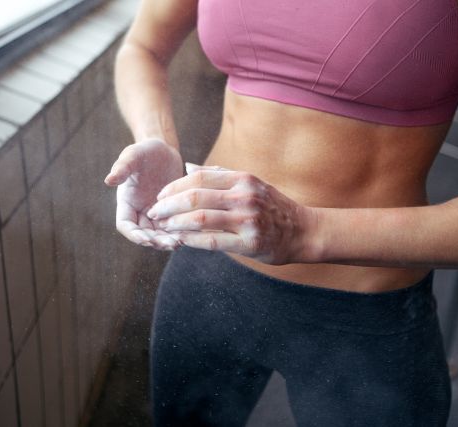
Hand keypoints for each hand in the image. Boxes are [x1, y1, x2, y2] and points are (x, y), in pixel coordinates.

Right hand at [104, 139, 182, 249]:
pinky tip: (191, 234)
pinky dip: (179, 232)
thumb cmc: (144, 150)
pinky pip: (173, 226)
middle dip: (155, 241)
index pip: (125, 225)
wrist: (163, 150)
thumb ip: (122, 168)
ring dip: (168, 240)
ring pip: (159, 234)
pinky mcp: (169, 212)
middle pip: (144, 234)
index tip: (146, 240)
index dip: (134, 235)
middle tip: (170, 244)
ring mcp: (154, 213)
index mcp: (126, 202)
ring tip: (180, 242)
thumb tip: (109, 180)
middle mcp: (138, 211)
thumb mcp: (132, 156)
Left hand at [146, 163, 314, 263]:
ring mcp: (247, 219)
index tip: (160, 196)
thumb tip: (189, 167)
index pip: (199, 178)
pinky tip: (179, 240)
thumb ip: (219, 176)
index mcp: (242, 179)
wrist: (303, 231)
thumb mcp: (250, 184)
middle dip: (169, 205)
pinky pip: (212, 241)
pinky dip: (191, 240)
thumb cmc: (273, 207)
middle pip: (196, 197)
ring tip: (162, 226)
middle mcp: (244, 196)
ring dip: (176, 223)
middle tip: (154, 212)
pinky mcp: (249, 243)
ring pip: (201, 218)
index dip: (174, 187)